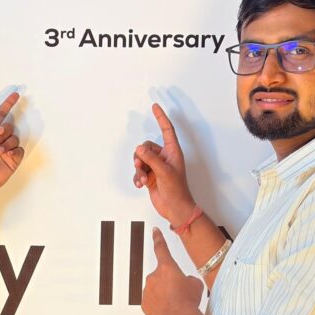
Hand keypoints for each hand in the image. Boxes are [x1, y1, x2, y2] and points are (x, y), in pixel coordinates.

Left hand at [0, 92, 24, 226]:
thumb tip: (1, 127)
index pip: (0, 115)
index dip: (7, 105)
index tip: (15, 95)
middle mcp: (0, 139)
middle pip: (9, 127)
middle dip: (2, 135)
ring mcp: (7, 149)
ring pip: (15, 138)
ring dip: (6, 145)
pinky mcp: (14, 159)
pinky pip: (19, 150)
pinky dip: (14, 152)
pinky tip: (6, 157)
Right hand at [133, 103, 197, 227]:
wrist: (175, 208)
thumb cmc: (176, 190)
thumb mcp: (164, 172)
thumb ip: (150, 159)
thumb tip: (139, 149)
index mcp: (173, 152)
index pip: (166, 130)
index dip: (161, 117)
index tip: (154, 106)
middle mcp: (164, 157)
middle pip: (146, 147)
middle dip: (140, 157)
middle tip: (140, 167)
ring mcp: (156, 167)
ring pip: (140, 160)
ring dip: (139, 170)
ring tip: (143, 180)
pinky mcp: (150, 176)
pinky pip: (139, 171)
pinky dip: (138, 177)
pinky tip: (140, 185)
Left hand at [142, 229, 203, 314]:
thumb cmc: (187, 301)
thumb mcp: (195, 284)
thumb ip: (187, 279)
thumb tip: (186, 283)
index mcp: (167, 267)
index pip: (161, 248)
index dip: (158, 238)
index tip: (154, 232)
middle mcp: (154, 277)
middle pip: (161, 276)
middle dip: (169, 283)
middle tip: (179, 293)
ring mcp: (147, 291)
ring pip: (156, 290)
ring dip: (164, 295)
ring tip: (176, 304)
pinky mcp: (145, 305)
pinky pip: (152, 303)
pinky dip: (159, 306)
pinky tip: (169, 310)